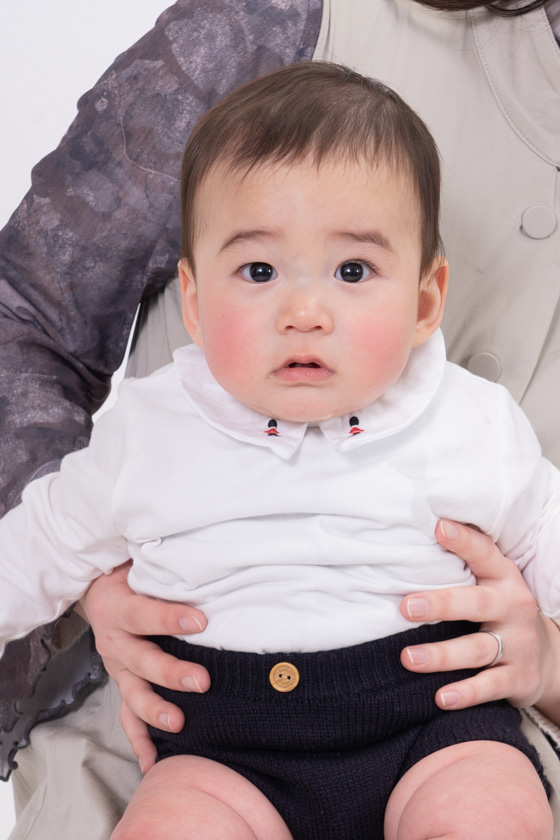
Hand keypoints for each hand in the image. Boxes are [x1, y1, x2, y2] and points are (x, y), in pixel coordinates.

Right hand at [76, 562, 209, 772]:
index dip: (170, 618)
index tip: (201, 621)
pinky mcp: (124, 684)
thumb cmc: (132, 574)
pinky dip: (140, 740)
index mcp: (118, 608)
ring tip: (180, 724)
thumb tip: (207, 564)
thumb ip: (167, 570)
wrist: (100, 589)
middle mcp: (115, 641)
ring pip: (134, 693)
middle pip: (142, 661)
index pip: (144, 614)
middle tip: (202, 682)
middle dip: (171, 674)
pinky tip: (153, 761)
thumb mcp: (141, 566)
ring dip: (156, 711)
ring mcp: (118, 667)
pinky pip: (128, 716)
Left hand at [399, 520, 559, 716]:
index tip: (438, 527)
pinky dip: (466, 693)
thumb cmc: (502, 612)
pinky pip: (490, 686)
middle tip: (406, 606)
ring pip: (478, 649)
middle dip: (441, 604)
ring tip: (408, 658)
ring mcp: (519, 644)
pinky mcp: (519, 678)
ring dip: (442, 655)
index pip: (484, 554)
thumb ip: (461, 565)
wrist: (549, 659)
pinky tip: (441, 698)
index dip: (464, 541)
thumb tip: (412, 537)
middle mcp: (514, 608)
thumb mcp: (491, 584)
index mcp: (504, 578)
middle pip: (477, 603)